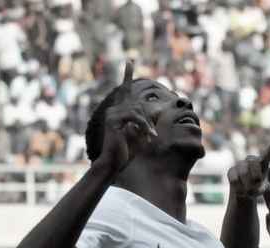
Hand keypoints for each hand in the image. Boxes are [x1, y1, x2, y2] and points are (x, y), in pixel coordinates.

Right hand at [96, 60, 157, 174]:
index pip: (125, 90)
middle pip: (138, 104)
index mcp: (119, 111)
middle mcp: (113, 109)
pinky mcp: (113, 120)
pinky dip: (143, 126)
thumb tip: (158, 109)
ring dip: (147, 125)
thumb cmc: (126, 152)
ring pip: (138, 110)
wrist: (114, 165)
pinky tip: (146, 137)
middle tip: (152, 135)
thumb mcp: (141, 133)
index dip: (127, 75)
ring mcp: (112, 114)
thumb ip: (147, 121)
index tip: (130, 61)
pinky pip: (134, 117)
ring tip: (150, 138)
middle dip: (148, 119)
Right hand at [227, 142, 269, 199]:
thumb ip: (264, 187)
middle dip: (256, 175)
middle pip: (254, 162)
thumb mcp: (263, 188)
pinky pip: (235, 179)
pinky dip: (239, 188)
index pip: (266, 156)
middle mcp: (251, 160)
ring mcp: (240, 164)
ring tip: (248, 190)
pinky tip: (240, 189)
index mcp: (262, 162)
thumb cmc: (256, 187)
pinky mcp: (231, 170)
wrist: (243, 192)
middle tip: (256, 183)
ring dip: (247, 185)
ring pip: (244, 172)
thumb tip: (260, 188)